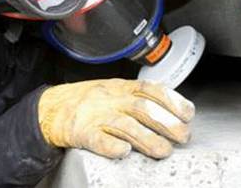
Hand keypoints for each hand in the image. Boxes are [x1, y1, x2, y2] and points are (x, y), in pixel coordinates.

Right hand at [38, 79, 194, 158]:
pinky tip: (125, 152)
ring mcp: (96, 115)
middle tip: (183, 136)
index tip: (188, 113)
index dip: (172, 100)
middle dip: (167, 122)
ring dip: (148, 139)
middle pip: (143, 108)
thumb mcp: (115, 89)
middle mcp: (111, 99)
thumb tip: (172, 109)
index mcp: (121, 87)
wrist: (52, 107)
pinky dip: (113, 147)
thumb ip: (138, 96)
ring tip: (163, 150)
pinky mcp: (82, 133)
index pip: (151, 89)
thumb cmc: (89, 100)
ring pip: (126, 125)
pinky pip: (98, 140)